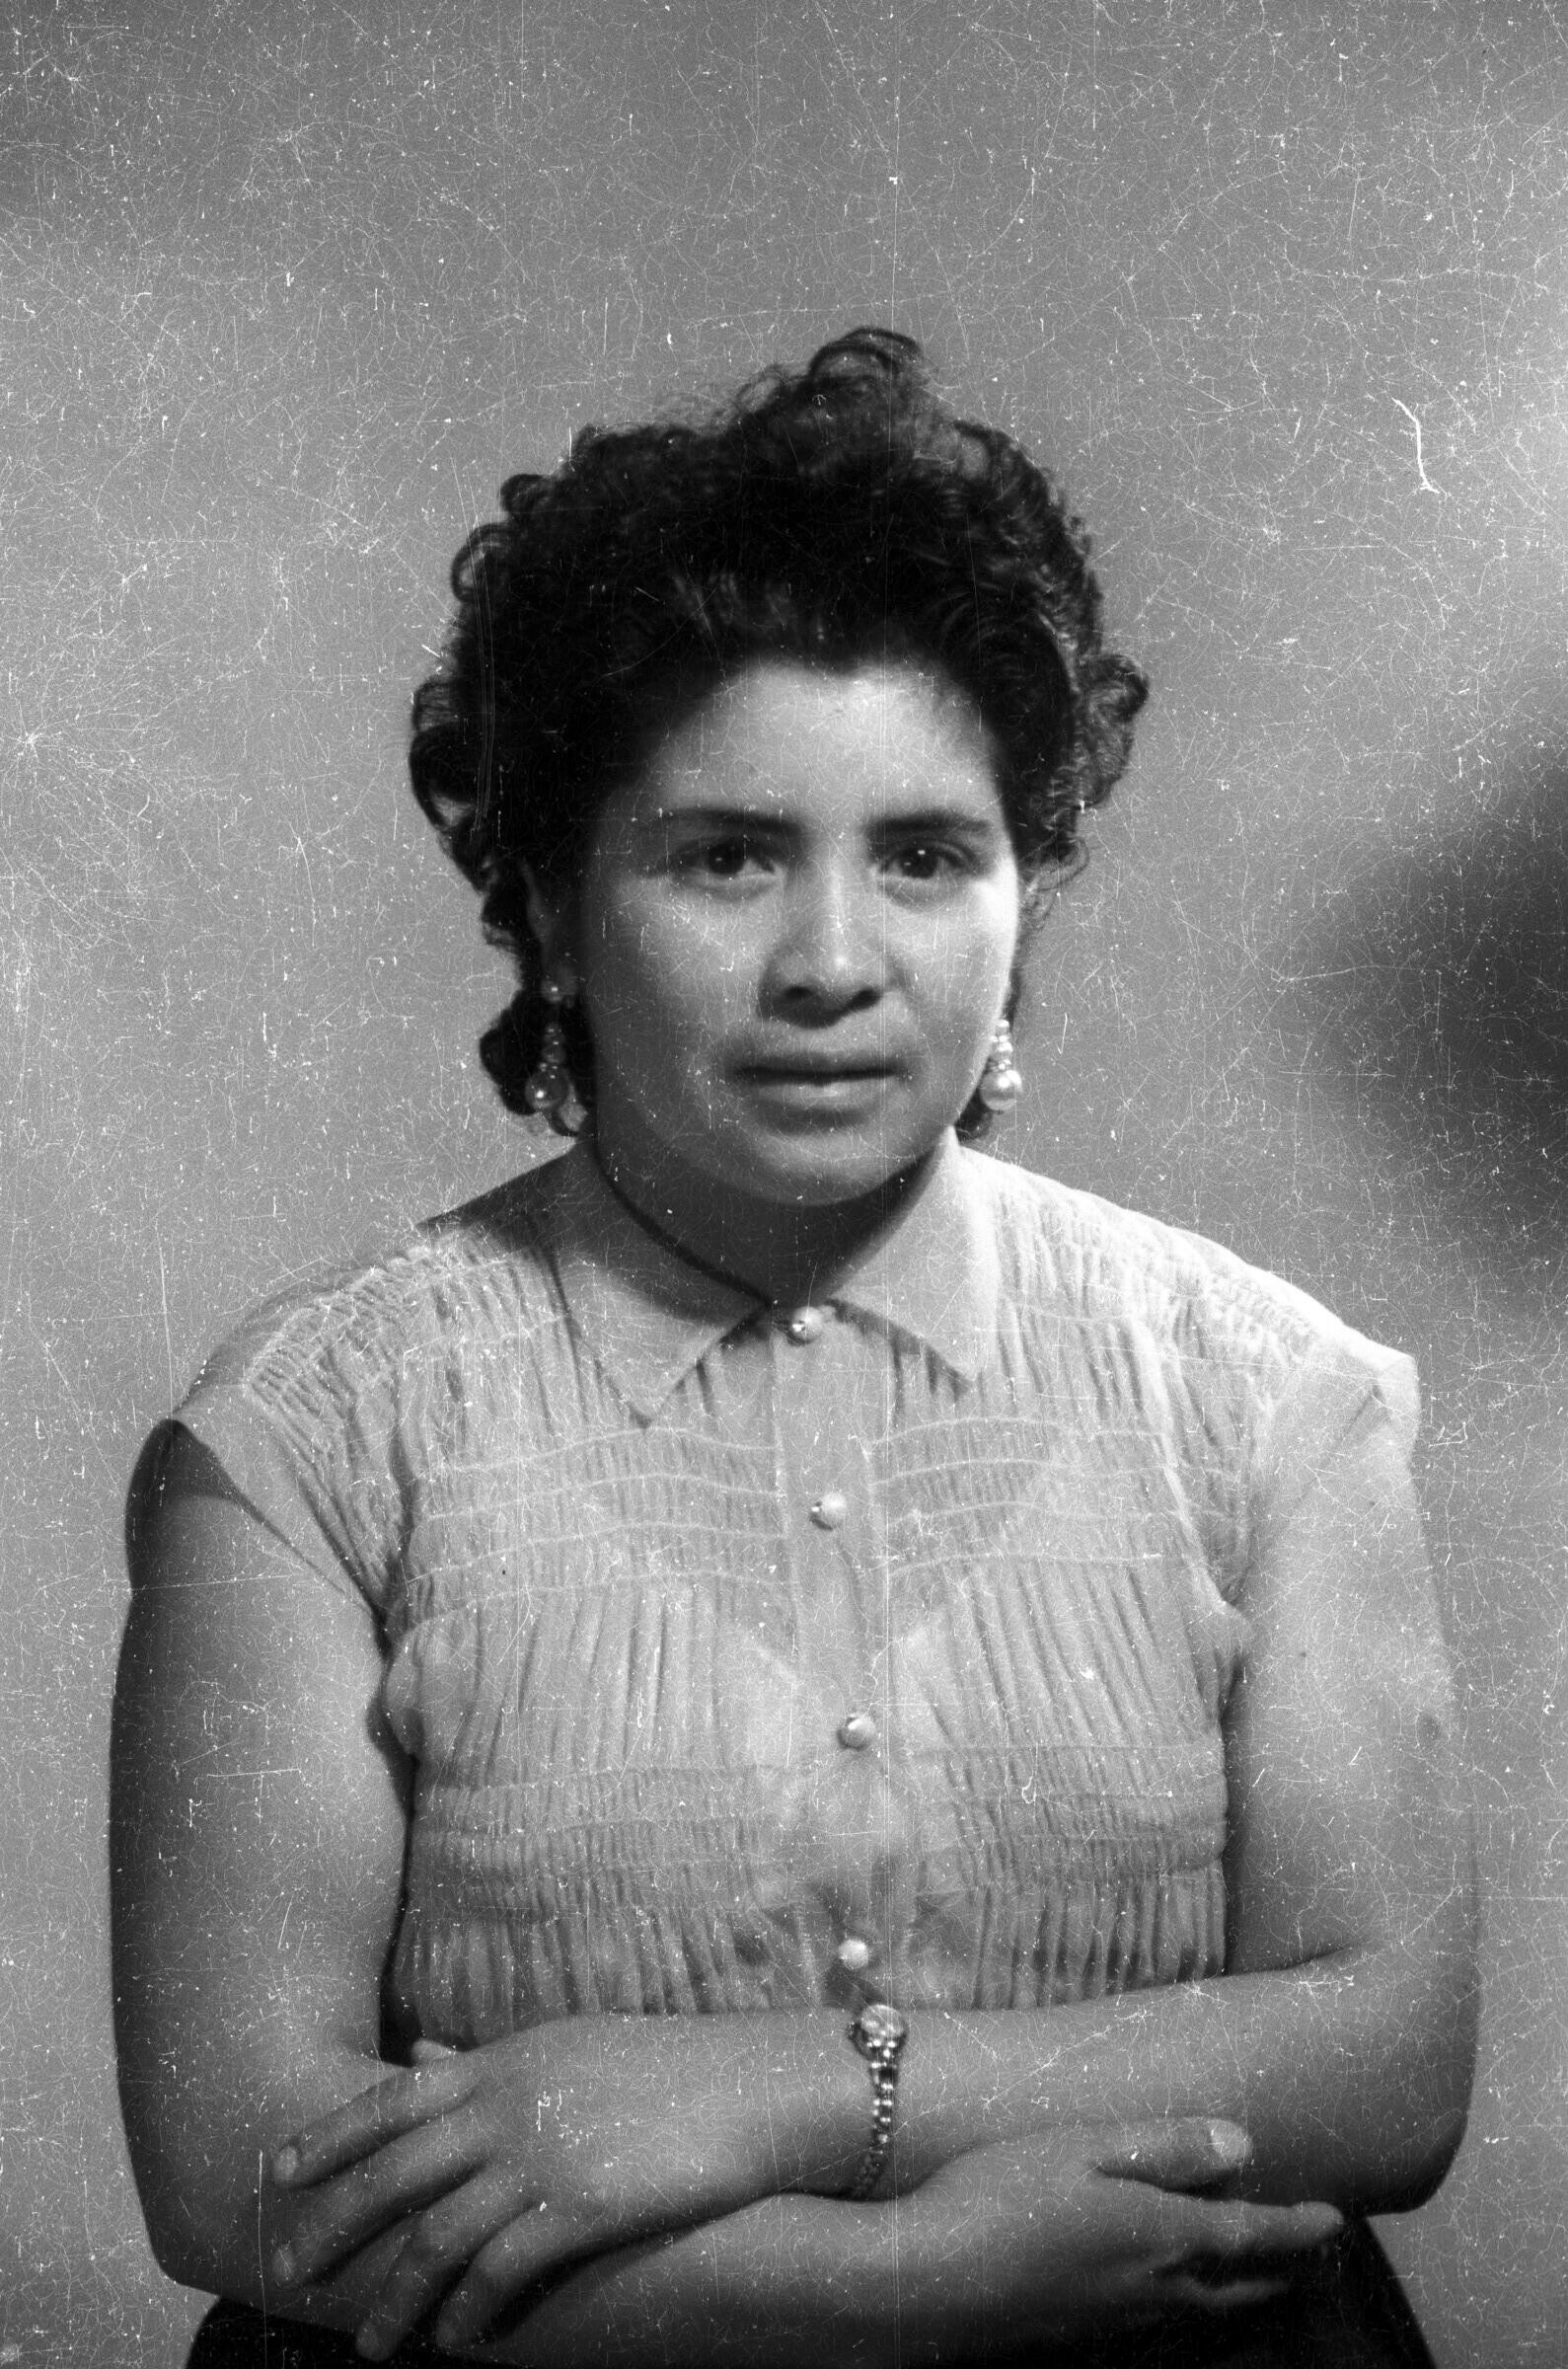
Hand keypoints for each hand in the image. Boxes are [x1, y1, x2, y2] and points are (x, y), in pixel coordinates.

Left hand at [269, 2018, 821, 2358]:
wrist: (756, 2087)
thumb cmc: (668, 2068)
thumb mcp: (569, 2045)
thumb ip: (495, 2061)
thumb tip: (425, 2055)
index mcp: (505, 2059)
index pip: (392, 2099)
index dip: (329, 2136)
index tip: (277, 2171)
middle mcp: (510, 2103)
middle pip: (395, 2172)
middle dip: (335, 2224)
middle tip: (290, 2273)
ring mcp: (543, 2154)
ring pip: (437, 2235)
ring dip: (396, 2296)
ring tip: (373, 2344)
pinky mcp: (582, 2207)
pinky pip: (500, 2270)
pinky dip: (468, 2310)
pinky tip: (457, 2340)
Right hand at [887, 2120, 1343, 2354]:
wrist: (930, 2283)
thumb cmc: (1002, 2196)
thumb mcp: (1084, 2150)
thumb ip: (1166, 2149)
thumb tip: (1244, 2147)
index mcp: (1162, 2236)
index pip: (1253, 2235)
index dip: (1298, 2228)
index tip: (1337, 2220)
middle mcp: (1155, 2290)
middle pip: (1238, 2287)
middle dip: (1279, 2270)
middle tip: (1307, 2255)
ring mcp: (1119, 2323)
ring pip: (1204, 2315)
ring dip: (1241, 2295)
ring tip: (1257, 2279)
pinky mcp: (1085, 2339)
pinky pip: (1163, 2328)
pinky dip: (1192, 2312)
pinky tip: (1174, 2303)